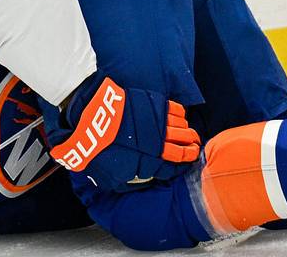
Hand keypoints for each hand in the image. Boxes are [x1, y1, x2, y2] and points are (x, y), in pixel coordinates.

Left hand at [43, 76, 200, 190]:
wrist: (91, 118)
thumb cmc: (97, 148)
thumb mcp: (108, 176)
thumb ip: (124, 181)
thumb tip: (131, 183)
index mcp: (149, 161)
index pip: (173, 167)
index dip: (181, 167)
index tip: (185, 166)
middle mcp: (159, 142)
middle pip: (183, 147)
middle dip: (191, 150)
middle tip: (195, 149)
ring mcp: (158, 122)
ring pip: (182, 128)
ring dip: (188, 133)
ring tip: (191, 135)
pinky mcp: (154, 103)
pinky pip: (174, 110)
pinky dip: (180, 114)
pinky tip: (181, 117)